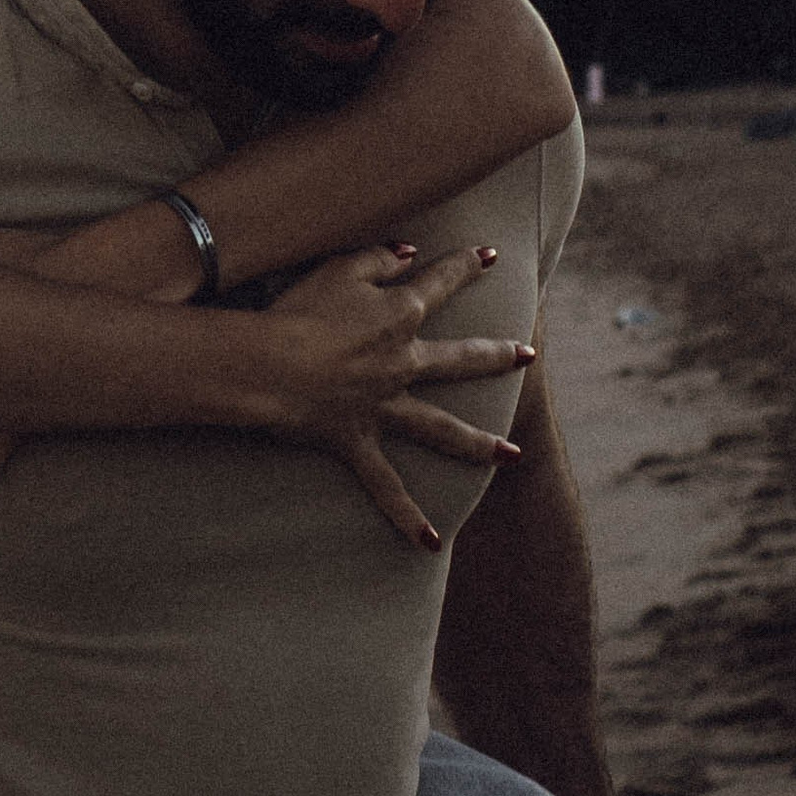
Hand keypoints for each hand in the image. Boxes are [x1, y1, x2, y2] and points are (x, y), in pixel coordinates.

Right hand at [255, 243, 532, 547]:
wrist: (268, 364)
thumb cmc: (296, 309)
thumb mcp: (336, 267)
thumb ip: (376, 257)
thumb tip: (408, 253)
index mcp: (399, 314)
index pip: (441, 282)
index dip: (467, 265)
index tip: (492, 255)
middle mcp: (403, 362)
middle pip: (460, 359)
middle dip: (496, 356)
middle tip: (528, 354)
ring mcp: (385, 405)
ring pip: (441, 426)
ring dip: (478, 443)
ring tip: (512, 456)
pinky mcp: (359, 441)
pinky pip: (386, 485)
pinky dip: (407, 516)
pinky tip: (431, 542)